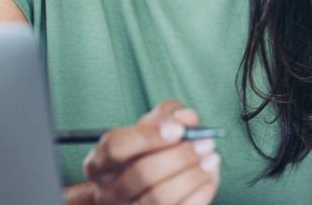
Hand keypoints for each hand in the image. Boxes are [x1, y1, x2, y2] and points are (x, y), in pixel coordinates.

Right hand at [73, 99, 220, 204]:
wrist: (141, 192)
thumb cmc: (144, 155)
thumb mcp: (149, 129)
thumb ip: (167, 115)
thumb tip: (187, 117)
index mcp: (100, 162)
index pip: (115, 147)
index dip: (148, 136)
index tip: (179, 129)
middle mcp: (108, 190)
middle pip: (140, 173)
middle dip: (179, 156)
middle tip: (205, 143)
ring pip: (159, 197)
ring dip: (192, 175)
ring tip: (211, 158)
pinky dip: (199, 193)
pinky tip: (208, 177)